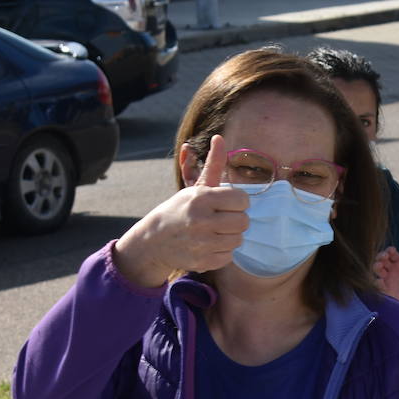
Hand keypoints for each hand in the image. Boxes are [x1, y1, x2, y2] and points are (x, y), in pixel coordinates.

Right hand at [112, 134, 249, 287]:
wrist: (154, 240)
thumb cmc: (180, 209)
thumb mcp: (195, 187)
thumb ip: (213, 165)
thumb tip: (220, 137)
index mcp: (202, 198)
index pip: (242, 200)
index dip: (238, 202)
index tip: (226, 203)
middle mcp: (202, 220)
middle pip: (244, 221)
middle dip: (235, 219)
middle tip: (221, 218)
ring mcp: (203, 243)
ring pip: (239, 239)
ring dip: (229, 236)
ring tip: (213, 231)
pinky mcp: (204, 261)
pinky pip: (229, 256)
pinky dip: (222, 251)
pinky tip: (208, 244)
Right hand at [374, 246, 398, 310]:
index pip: (392, 254)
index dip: (390, 250)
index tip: (391, 251)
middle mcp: (391, 270)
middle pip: (382, 259)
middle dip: (381, 255)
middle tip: (384, 257)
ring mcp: (386, 279)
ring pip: (376, 268)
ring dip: (376, 265)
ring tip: (380, 266)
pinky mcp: (382, 289)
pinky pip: (375, 282)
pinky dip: (376, 280)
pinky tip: (382, 281)